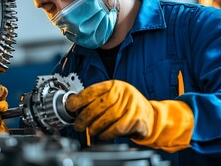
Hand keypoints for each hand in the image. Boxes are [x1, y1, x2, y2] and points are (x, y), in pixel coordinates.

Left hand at [66, 80, 193, 151]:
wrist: (151, 116)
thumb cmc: (126, 108)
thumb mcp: (113, 98)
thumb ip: (96, 101)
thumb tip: (74, 108)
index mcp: (115, 85)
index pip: (94, 90)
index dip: (80, 98)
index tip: (70, 106)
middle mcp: (124, 92)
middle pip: (99, 104)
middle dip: (85, 116)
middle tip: (78, 125)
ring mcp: (132, 104)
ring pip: (108, 117)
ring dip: (95, 127)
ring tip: (90, 131)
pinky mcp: (138, 118)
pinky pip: (118, 128)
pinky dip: (107, 134)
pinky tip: (103, 135)